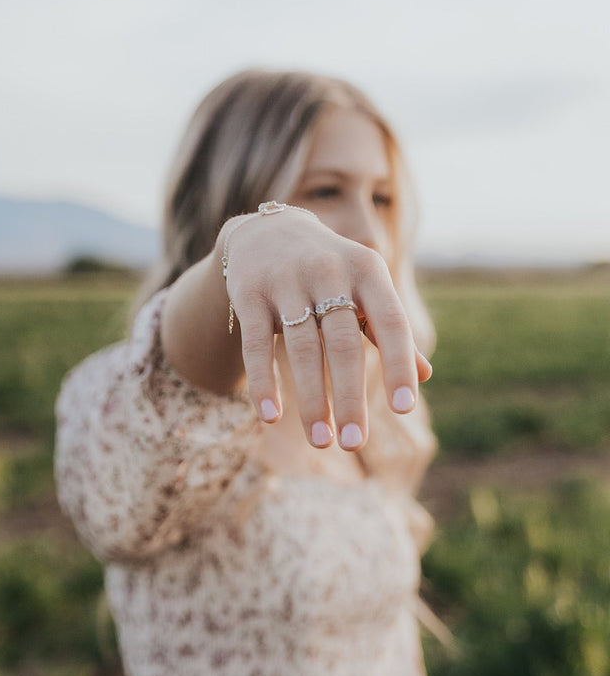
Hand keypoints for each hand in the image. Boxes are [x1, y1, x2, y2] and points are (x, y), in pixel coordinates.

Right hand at [220, 207, 431, 450]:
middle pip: (342, 343)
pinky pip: (257, 345)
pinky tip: (271, 417)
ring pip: (302, 349)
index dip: (398, 364)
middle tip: (353, 442)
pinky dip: (263, 382)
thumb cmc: (330, 273)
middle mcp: (329, 271)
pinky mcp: (249, 294)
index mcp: (367, 270)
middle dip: (349, 397)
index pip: (390, 322)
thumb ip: (389, 330)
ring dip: (311, 400)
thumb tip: (425, 375)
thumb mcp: (365, 290)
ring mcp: (286, 281)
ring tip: (321, 441)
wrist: (266, 233)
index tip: (404, 408)